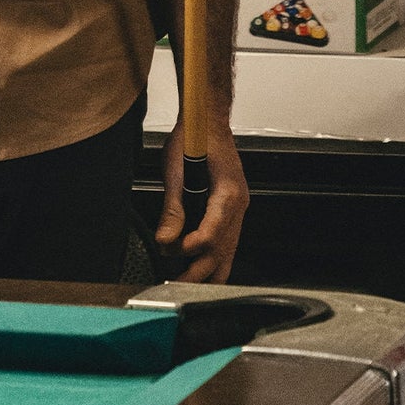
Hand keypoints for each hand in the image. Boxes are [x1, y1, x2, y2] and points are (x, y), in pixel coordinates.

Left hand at [155, 121, 248, 281]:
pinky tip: (199, 265)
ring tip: (186, 282)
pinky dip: (213, 254)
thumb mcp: (176, 169)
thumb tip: (165, 239)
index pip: (214, 232)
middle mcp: (238, 204)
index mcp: (228, 193)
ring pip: (228, 249)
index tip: (173, 252)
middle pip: (224, 249)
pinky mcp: (231, 208)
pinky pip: (226, 239)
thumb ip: (172, 207)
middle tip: (177, 284)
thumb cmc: (195, 137)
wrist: (207, 120)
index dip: (193, 247)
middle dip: (200, 270)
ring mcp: (238, 207)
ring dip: (207, 268)